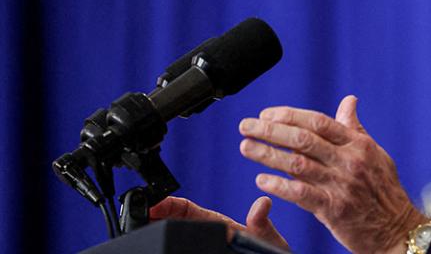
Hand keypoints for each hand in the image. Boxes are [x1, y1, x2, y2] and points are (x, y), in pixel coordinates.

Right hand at [150, 195, 289, 250]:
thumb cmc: (269, 253)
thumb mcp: (266, 237)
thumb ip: (261, 222)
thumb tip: (263, 203)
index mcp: (218, 223)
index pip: (187, 209)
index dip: (168, 204)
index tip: (153, 203)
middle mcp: (207, 235)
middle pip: (172, 223)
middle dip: (154, 218)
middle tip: (139, 218)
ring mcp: (204, 246)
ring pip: (175, 239)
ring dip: (158, 231)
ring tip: (142, 230)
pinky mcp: (203, 253)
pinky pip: (181, 251)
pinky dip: (169, 249)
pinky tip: (161, 248)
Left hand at [239, 95, 428, 253]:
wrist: (397, 228)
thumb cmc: (384, 190)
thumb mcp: (375, 153)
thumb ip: (355, 128)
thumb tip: (349, 101)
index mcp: (358, 144)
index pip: (318, 122)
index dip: (290, 115)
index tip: (267, 113)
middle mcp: (349, 160)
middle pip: (303, 138)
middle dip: (271, 130)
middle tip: (246, 125)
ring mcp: (341, 184)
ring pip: (298, 163)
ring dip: (268, 154)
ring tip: (246, 147)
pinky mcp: (334, 208)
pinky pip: (301, 193)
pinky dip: (279, 185)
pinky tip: (261, 180)